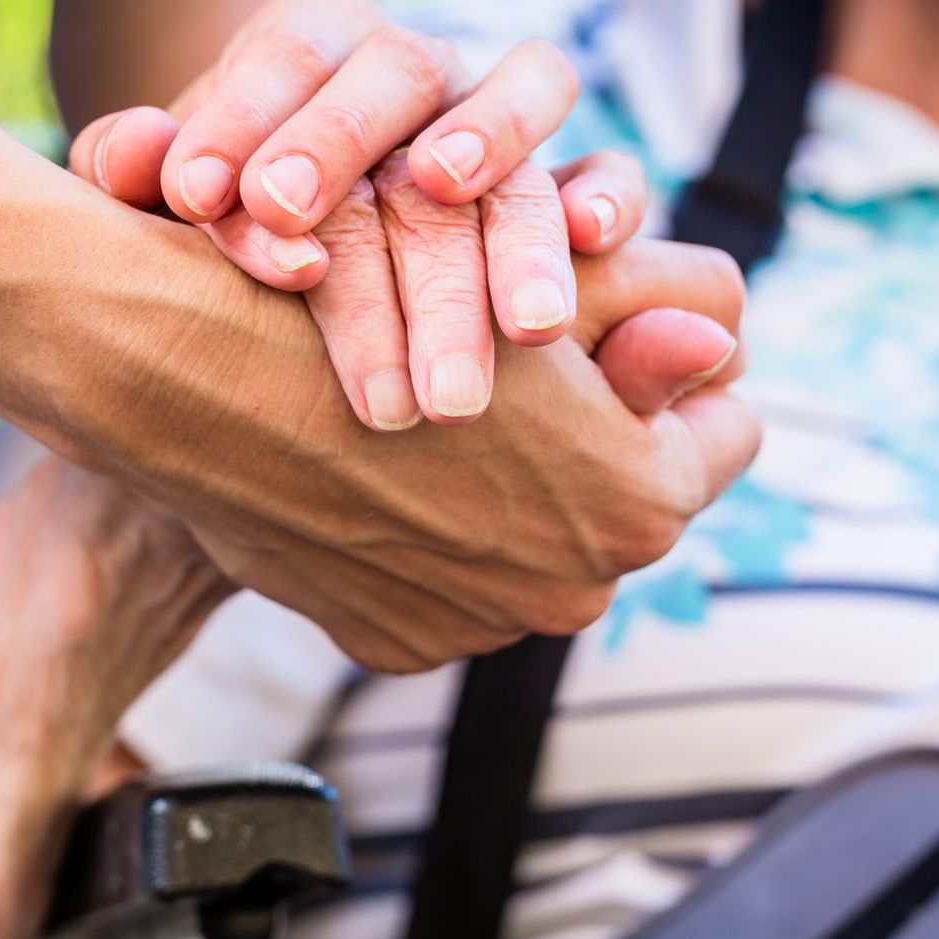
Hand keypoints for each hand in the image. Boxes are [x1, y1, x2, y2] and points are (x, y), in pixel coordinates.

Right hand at [39, 179, 758, 674]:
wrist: (208, 377)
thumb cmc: (383, 301)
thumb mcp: (534, 292)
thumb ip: (655, 326)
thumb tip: (724, 345)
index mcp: (639, 502)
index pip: (730, 431)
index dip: (688, 371)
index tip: (644, 337)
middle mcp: (574, 590)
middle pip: (628, 501)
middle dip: (599, 444)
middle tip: (541, 373)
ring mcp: (482, 629)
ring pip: (536, 548)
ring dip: (513, 496)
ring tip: (451, 417)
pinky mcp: (400, 645)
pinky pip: (450, 589)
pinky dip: (432, 542)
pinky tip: (383, 472)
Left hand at [65, 0, 641, 428]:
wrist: (306, 227)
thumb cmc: (230, 207)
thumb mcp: (171, 186)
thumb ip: (136, 166)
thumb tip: (140, 158)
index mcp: (318, 40)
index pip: (288, 50)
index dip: (248, 115)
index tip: (206, 200)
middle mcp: (416, 66)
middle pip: (396, 77)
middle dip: (346, 154)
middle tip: (299, 252)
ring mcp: (498, 116)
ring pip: (520, 121)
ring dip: (502, 212)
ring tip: (496, 303)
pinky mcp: (564, 179)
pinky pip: (607, 169)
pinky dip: (607, 195)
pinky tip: (591, 243)